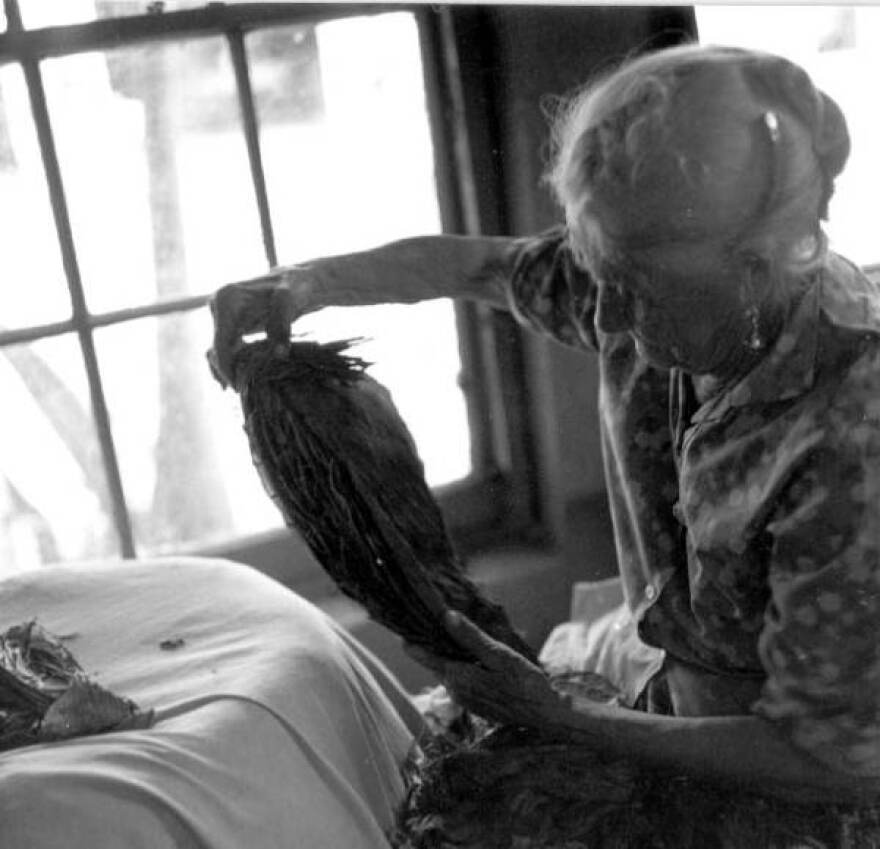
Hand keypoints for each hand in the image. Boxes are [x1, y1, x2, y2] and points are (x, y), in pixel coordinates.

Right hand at [207, 268, 311, 387]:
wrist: (296, 281)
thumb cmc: (293, 288)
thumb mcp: (289, 302)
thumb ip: (282, 325)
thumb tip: (279, 354)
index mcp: (226, 299)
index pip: (220, 342)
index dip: (227, 367)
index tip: (238, 387)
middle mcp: (218, 306)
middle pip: (216, 348)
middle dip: (227, 371)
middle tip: (243, 392)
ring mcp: (222, 315)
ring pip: (218, 350)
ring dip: (227, 370)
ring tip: (240, 389)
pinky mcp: (230, 324)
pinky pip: (225, 348)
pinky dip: (231, 363)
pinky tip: (239, 380)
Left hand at [406, 611, 568, 727]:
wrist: (545, 716)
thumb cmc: (526, 684)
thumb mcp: (500, 656)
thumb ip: (472, 638)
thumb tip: (446, 616)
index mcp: (458, 677)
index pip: (423, 655)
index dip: (412, 638)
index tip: (404, 622)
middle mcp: (455, 691)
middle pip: (433, 662)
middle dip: (430, 642)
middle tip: (429, 618)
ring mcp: (464, 699)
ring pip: (446, 671)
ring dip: (446, 653)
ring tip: (447, 629)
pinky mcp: (474, 703)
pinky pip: (458, 680)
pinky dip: (458, 665)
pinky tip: (468, 653)